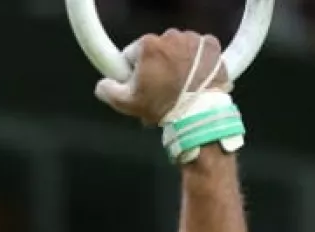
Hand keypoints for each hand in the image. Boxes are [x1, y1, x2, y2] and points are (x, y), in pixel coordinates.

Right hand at [95, 30, 232, 125]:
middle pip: (156, 50)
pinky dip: (196, 60)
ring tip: (179, 84)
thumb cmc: (163, 106)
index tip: (140, 84)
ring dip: (176, 61)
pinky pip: (199, 49)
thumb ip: (107, 90)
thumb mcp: (127, 103)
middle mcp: (171, 36)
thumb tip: (102, 84)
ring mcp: (193, 39)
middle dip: (156, 65)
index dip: (133, 71)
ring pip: (178, 48)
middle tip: (160, 87)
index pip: (131, 54)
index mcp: (148, 45)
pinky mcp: (211, 46)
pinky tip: (194, 77)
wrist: (199, 113)